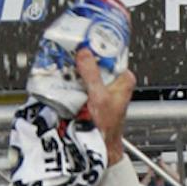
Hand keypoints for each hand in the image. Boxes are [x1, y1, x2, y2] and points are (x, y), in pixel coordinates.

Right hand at [74, 43, 134, 165]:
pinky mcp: (90, 96)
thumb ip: (92, 74)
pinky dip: (71, 79)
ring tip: (63, 61)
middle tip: (69, 48)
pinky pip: (80, 82)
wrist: (100, 151)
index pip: (112, 51)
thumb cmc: (107, 130)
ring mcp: (101, 89)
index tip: (85, 34)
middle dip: (82, 55)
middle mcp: (114, 82)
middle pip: (96, 59)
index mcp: (124, 78)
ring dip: (75, 68)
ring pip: (87, 70)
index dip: (98, 42)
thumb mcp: (99, 97)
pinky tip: (62, 76)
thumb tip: (85, 53)